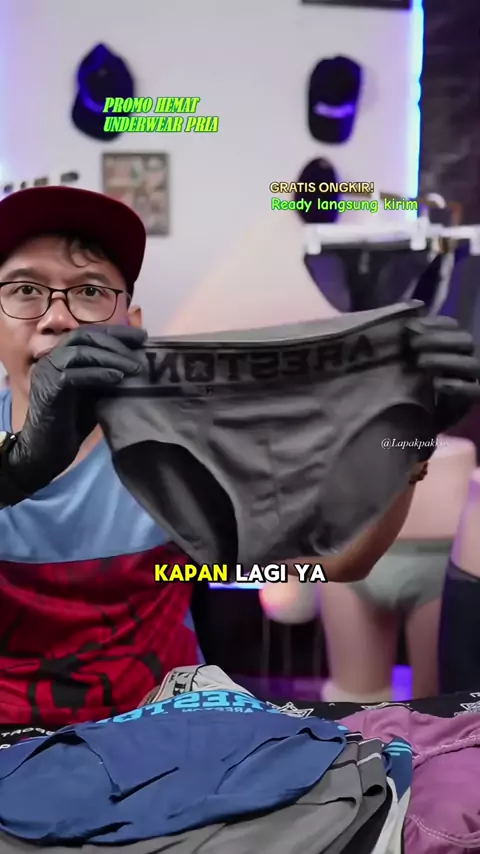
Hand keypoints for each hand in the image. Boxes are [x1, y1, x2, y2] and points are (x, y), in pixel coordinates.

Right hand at [7, 325, 146, 497]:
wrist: (49, 449)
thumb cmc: (74, 422)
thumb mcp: (95, 391)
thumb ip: (106, 374)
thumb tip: (135, 360)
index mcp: (61, 357)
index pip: (88, 334)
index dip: (115, 332)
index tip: (141, 336)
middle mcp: (51, 359)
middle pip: (83, 338)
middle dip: (115, 341)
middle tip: (140, 350)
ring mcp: (47, 372)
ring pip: (79, 353)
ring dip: (110, 357)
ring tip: (134, 367)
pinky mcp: (48, 389)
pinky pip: (74, 375)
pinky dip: (98, 374)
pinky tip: (118, 378)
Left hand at [405, 316, 479, 431]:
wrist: (417, 418)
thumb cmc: (412, 384)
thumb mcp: (409, 362)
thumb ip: (412, 344)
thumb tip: (407, 325)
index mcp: (453, 345)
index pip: (452, 326)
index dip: (433, 324)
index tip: (410, 327)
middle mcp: (466, 358)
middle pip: (465, 341)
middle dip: (438, 340)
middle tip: (412, 345)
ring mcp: (472, 378)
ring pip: (471, 364)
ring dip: (444, 360)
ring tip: (420, 362)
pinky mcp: (471, 399)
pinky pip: (474, 390)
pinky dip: (456, 386)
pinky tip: (436, 384)